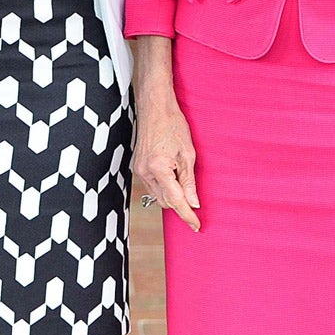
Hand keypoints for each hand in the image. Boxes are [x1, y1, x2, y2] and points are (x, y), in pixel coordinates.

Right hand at [131, 83, 200, 231]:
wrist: (154, 109)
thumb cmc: (173, 125)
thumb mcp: (188, 154)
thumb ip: (189, 182)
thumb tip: (193, 203)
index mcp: (158, 169)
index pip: (175, 200)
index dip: (187, 215)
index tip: (197, 226)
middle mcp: (144, 172)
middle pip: (165, 201)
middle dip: (180, 203)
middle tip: (195, 198)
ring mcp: (138, 170)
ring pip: (158, 195)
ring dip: (172, 194)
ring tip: (182, 176)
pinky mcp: (137, 167)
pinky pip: (152, 185)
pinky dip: (164, 186)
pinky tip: (172, 174)